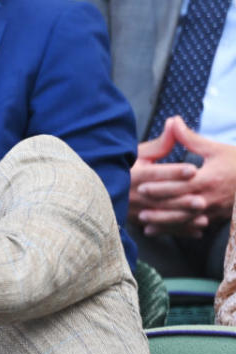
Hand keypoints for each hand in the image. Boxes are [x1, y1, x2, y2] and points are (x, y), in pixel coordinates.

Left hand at [131, 116, 235, 235]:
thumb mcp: (215, 148)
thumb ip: (190, 138)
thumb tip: (173, 121)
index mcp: (208, 179)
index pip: (180, 185)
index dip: (160, 187)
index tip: (141, 187)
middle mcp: (210, 197)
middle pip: (180, 205)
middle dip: (159, 209)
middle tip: (137, 210)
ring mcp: (214, 211)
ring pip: (186, 220)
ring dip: (165, 224)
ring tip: (145, 225)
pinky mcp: (216, 218)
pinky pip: (194, 227)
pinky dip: (177, 231)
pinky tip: (162, 233)